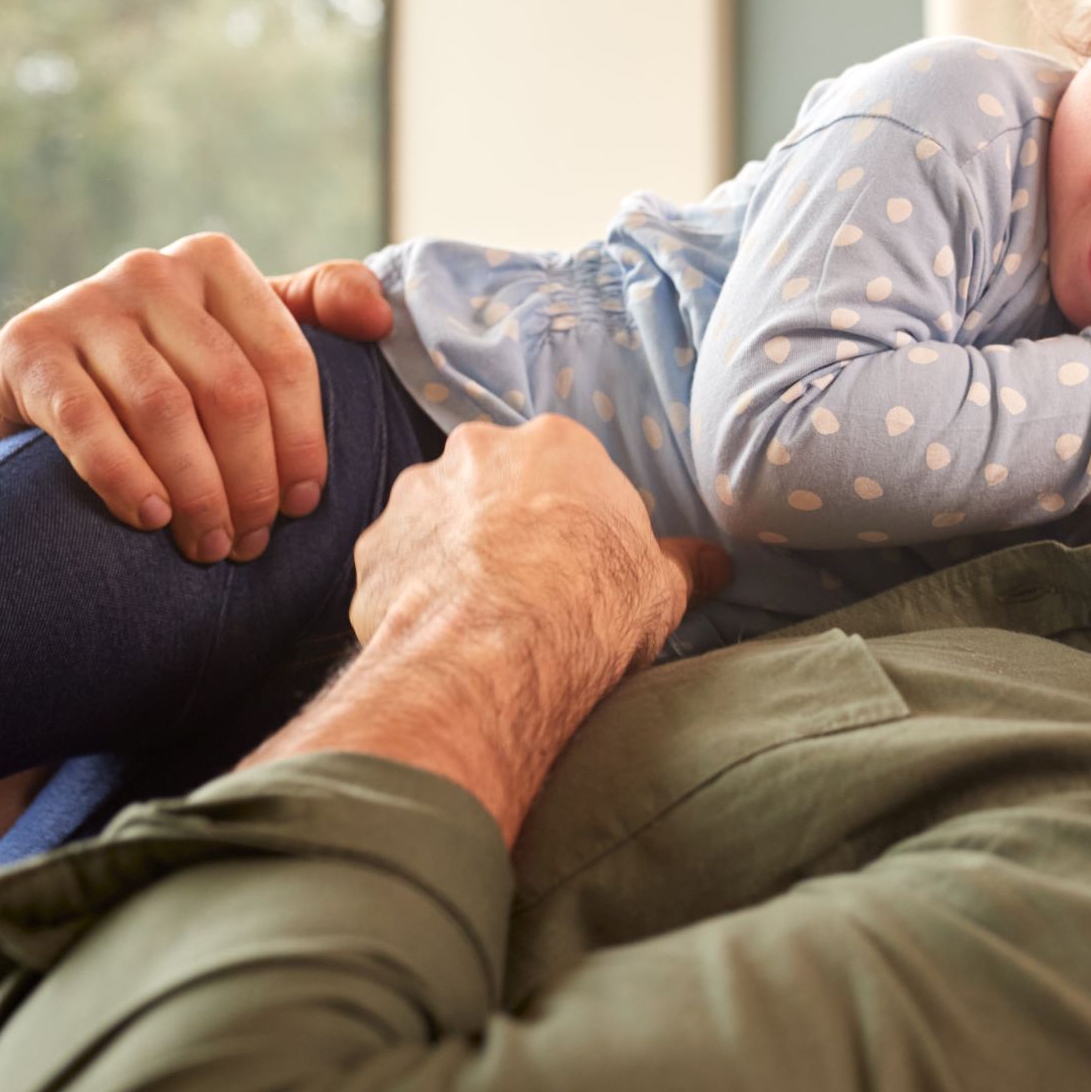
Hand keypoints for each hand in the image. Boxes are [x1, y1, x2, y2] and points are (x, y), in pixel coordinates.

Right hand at [0, 233, 394, 564]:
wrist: (32, 393)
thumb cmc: (164, 369)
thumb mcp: (240, 331)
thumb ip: (316, 309)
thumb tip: (378, 318)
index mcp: (213, 262)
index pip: (284, 359)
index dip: (303, 441)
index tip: (304, 504)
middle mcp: (149, 270)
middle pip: (229, 390)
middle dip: (250, 479)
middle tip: (252, 540)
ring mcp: (82, 304)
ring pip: (165, 409)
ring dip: (196, 491)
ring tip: (210, 545)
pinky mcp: (25, 348)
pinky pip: (88, 423)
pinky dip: (127, 478)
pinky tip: (151, 519)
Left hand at [253, 416, 730, 840]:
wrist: (501, 648)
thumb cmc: (596, 599)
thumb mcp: (663, 585)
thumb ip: (685, 565)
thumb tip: (720, 563)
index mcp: (555, 443)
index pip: (564, 468)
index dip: (572, 516)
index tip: (580, 560)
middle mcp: (476, 452)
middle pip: (490, 483)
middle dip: (501, 525)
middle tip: (523, 586)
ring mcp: (413, 498)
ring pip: (433, 522)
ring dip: (449, 556)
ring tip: (475, 618)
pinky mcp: (370, 553)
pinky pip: (393, 570)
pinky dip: (410, 596)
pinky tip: (436, 637)